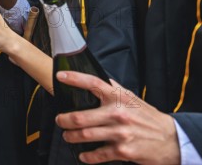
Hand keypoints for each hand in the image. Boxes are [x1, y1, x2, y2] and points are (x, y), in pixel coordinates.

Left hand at [55, 71, 179, 164]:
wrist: (171, 140)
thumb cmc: (148, 117)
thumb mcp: (133, 98)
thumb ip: (114, 89)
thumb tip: (97, 78)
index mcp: (119, 98)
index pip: (94, 83)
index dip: (75, 78)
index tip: (60, 76)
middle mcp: (118, 114)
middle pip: (81, 117)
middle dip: (64, 120)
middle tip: (60, 120)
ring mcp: (120, 133)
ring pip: (85, 135)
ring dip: (71, 136)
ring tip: (68, 135)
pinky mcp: (123, 151)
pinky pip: (98, 154)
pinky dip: (87, 156)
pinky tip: (83, 154)